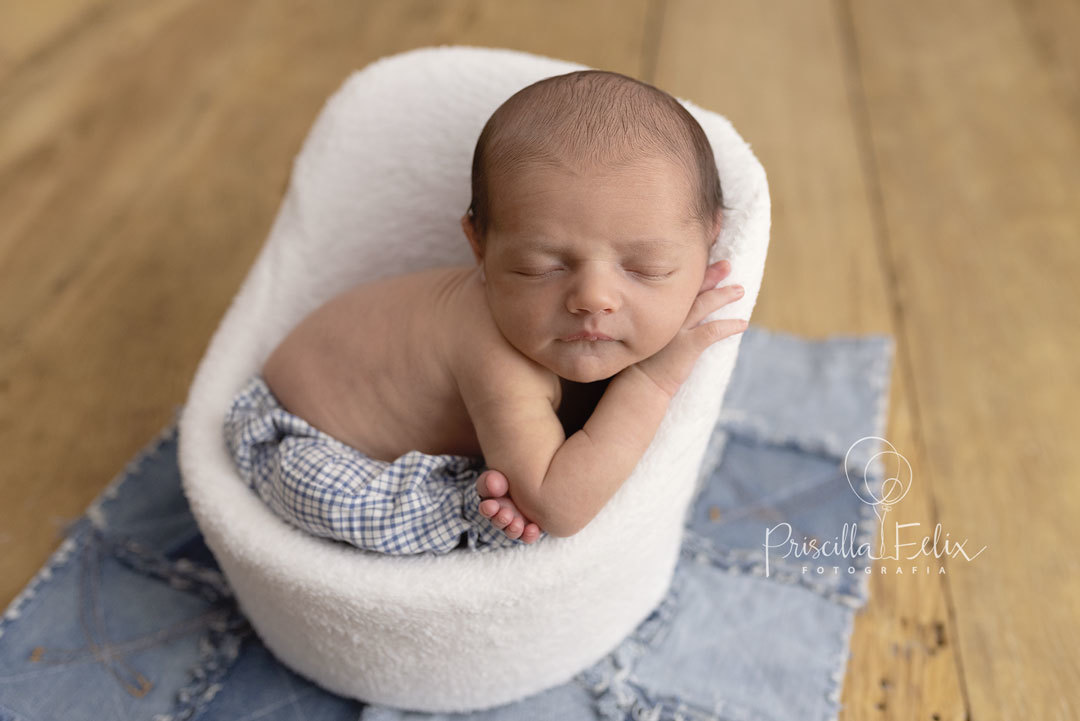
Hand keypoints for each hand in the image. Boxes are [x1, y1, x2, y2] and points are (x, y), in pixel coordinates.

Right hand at [632, 260, 747, 396]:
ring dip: (724, 295)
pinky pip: (714, 331)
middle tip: (727, 265)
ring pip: (705, 305)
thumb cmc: (645, 363)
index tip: (707, 263)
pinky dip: (730, 326)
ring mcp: (678, 330)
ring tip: (740, 290)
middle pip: (693, 290)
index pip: (677, 288)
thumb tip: (679, 317)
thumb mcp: (650, 337)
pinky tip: (743, 324)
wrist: (640, 385)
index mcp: (658, 312)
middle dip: (712, 275)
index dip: (694, 275)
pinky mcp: (688, 346)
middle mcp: (668, 316)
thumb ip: (661, 323)